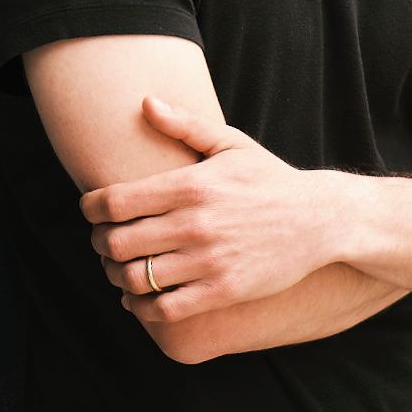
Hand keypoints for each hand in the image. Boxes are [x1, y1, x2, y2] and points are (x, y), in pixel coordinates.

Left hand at [80, 95, 364, 324]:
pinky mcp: (223, 291)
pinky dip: (142, 307)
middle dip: (99, 244)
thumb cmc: (270, 179)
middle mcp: (194, 223)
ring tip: (118, 268)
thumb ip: (185, 124)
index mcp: (190, 185)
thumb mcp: (231, 144)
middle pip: (117, 241)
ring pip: (136, 277)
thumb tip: (145, 102)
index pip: (114, 201)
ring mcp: (208, 260)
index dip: (90, 210)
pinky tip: (139, 299)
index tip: (90, 212)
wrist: (321, 220)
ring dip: (116, 275)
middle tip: (101, 242)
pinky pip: (166, 308)